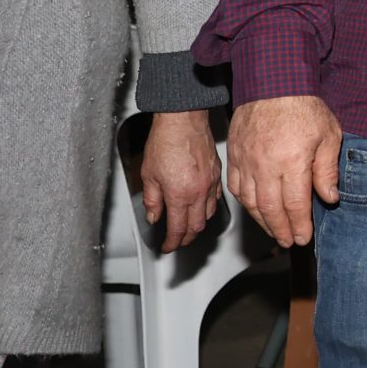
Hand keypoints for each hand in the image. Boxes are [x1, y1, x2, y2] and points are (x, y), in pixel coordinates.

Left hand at [139, 109, 222, 252]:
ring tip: (188, 226)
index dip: (172, 243)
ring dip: (198, 225)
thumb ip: (152, 200)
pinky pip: (215, 199)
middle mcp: (199, 192)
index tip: (167, 247)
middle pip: (196, 226)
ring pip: (208, 215)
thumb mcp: (149, 174)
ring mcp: (211, 183)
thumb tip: (154, 216)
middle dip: (186, 238)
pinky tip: (200, 206)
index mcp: (180, 194)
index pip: (178, 229)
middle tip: (177, 240)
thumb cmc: (166, 141)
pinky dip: (207, 208)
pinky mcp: (218, 174)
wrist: (184, 120)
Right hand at [227, 95, 340, 246]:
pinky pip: (236, 186)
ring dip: (263, 221)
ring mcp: (246, 161)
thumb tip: (330, 198)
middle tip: (290, 242)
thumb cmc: (303, 107)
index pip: (294, 204)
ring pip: (250, 201)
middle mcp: (265, 166)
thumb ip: (327, 170)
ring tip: (275, 232)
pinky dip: (246, 203)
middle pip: (270, 209)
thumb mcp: (328, 136)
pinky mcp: (235, 155)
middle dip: (281, 230)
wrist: (272, 82)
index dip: (299, 225)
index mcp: (291, 162)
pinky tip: (255, 210)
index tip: (304, 238)